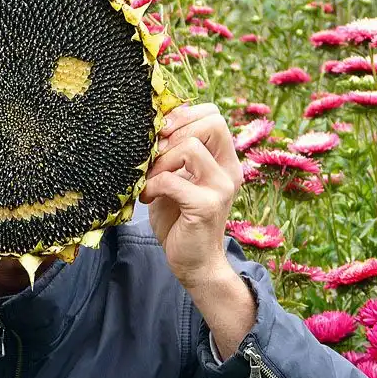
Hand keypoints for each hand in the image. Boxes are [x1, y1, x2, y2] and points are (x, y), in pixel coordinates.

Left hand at [140, 103, 242, 288]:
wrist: (194, 262)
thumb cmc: (180, 219)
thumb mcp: (176, 179)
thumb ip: (171, 155)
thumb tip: (150, 126)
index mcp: (223, 159)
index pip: (214, 115)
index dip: (184, 116)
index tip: (161, 134)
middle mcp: (228, 169)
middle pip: (210, 122)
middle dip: (173, 133)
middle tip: (153, 155)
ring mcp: (221, 187)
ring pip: (191, 146)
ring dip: (161, 160)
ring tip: (150, 179)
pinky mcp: (206, 206)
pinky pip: (173, 180)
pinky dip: (153, 185)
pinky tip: (148, 196)